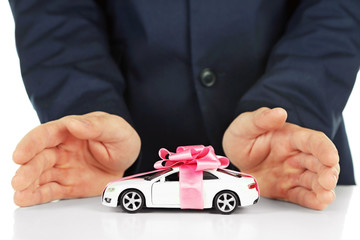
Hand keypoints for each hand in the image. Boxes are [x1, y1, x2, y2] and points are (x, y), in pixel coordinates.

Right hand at [11, 112, 140, 205]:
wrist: (128, 160)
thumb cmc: (120, 138)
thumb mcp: (116, 128)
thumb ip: (97, 127)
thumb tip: (75, 124)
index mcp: (70, 130)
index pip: (46, 135)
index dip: (31, 144)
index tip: (21, 155)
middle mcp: (61, 149)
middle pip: (40, 158)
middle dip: (28, 169)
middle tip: (19, 181)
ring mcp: (63, 168)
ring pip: (41, 176)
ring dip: (29, 185)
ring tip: (20, 195)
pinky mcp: (68, 185)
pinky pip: (51, 191)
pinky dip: (38, 196)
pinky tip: (26, 199)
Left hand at [223, 107, 339, 209]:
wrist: (234, 156)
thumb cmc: (242, 137)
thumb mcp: (245, 125)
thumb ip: (261, 119)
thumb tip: (279, 112)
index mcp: (290, 137)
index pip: (313, 141)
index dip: (324, 148)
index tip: (331, 157)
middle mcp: (296, 155)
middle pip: (319, 163)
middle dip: (327, 172)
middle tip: (327, 181)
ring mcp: (293, 173)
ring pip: (314, 181)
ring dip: (323, 188)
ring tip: (325, 195)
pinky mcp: (286, 189)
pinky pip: (302, 195)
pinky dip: (312, 200)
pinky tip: (318, 202)